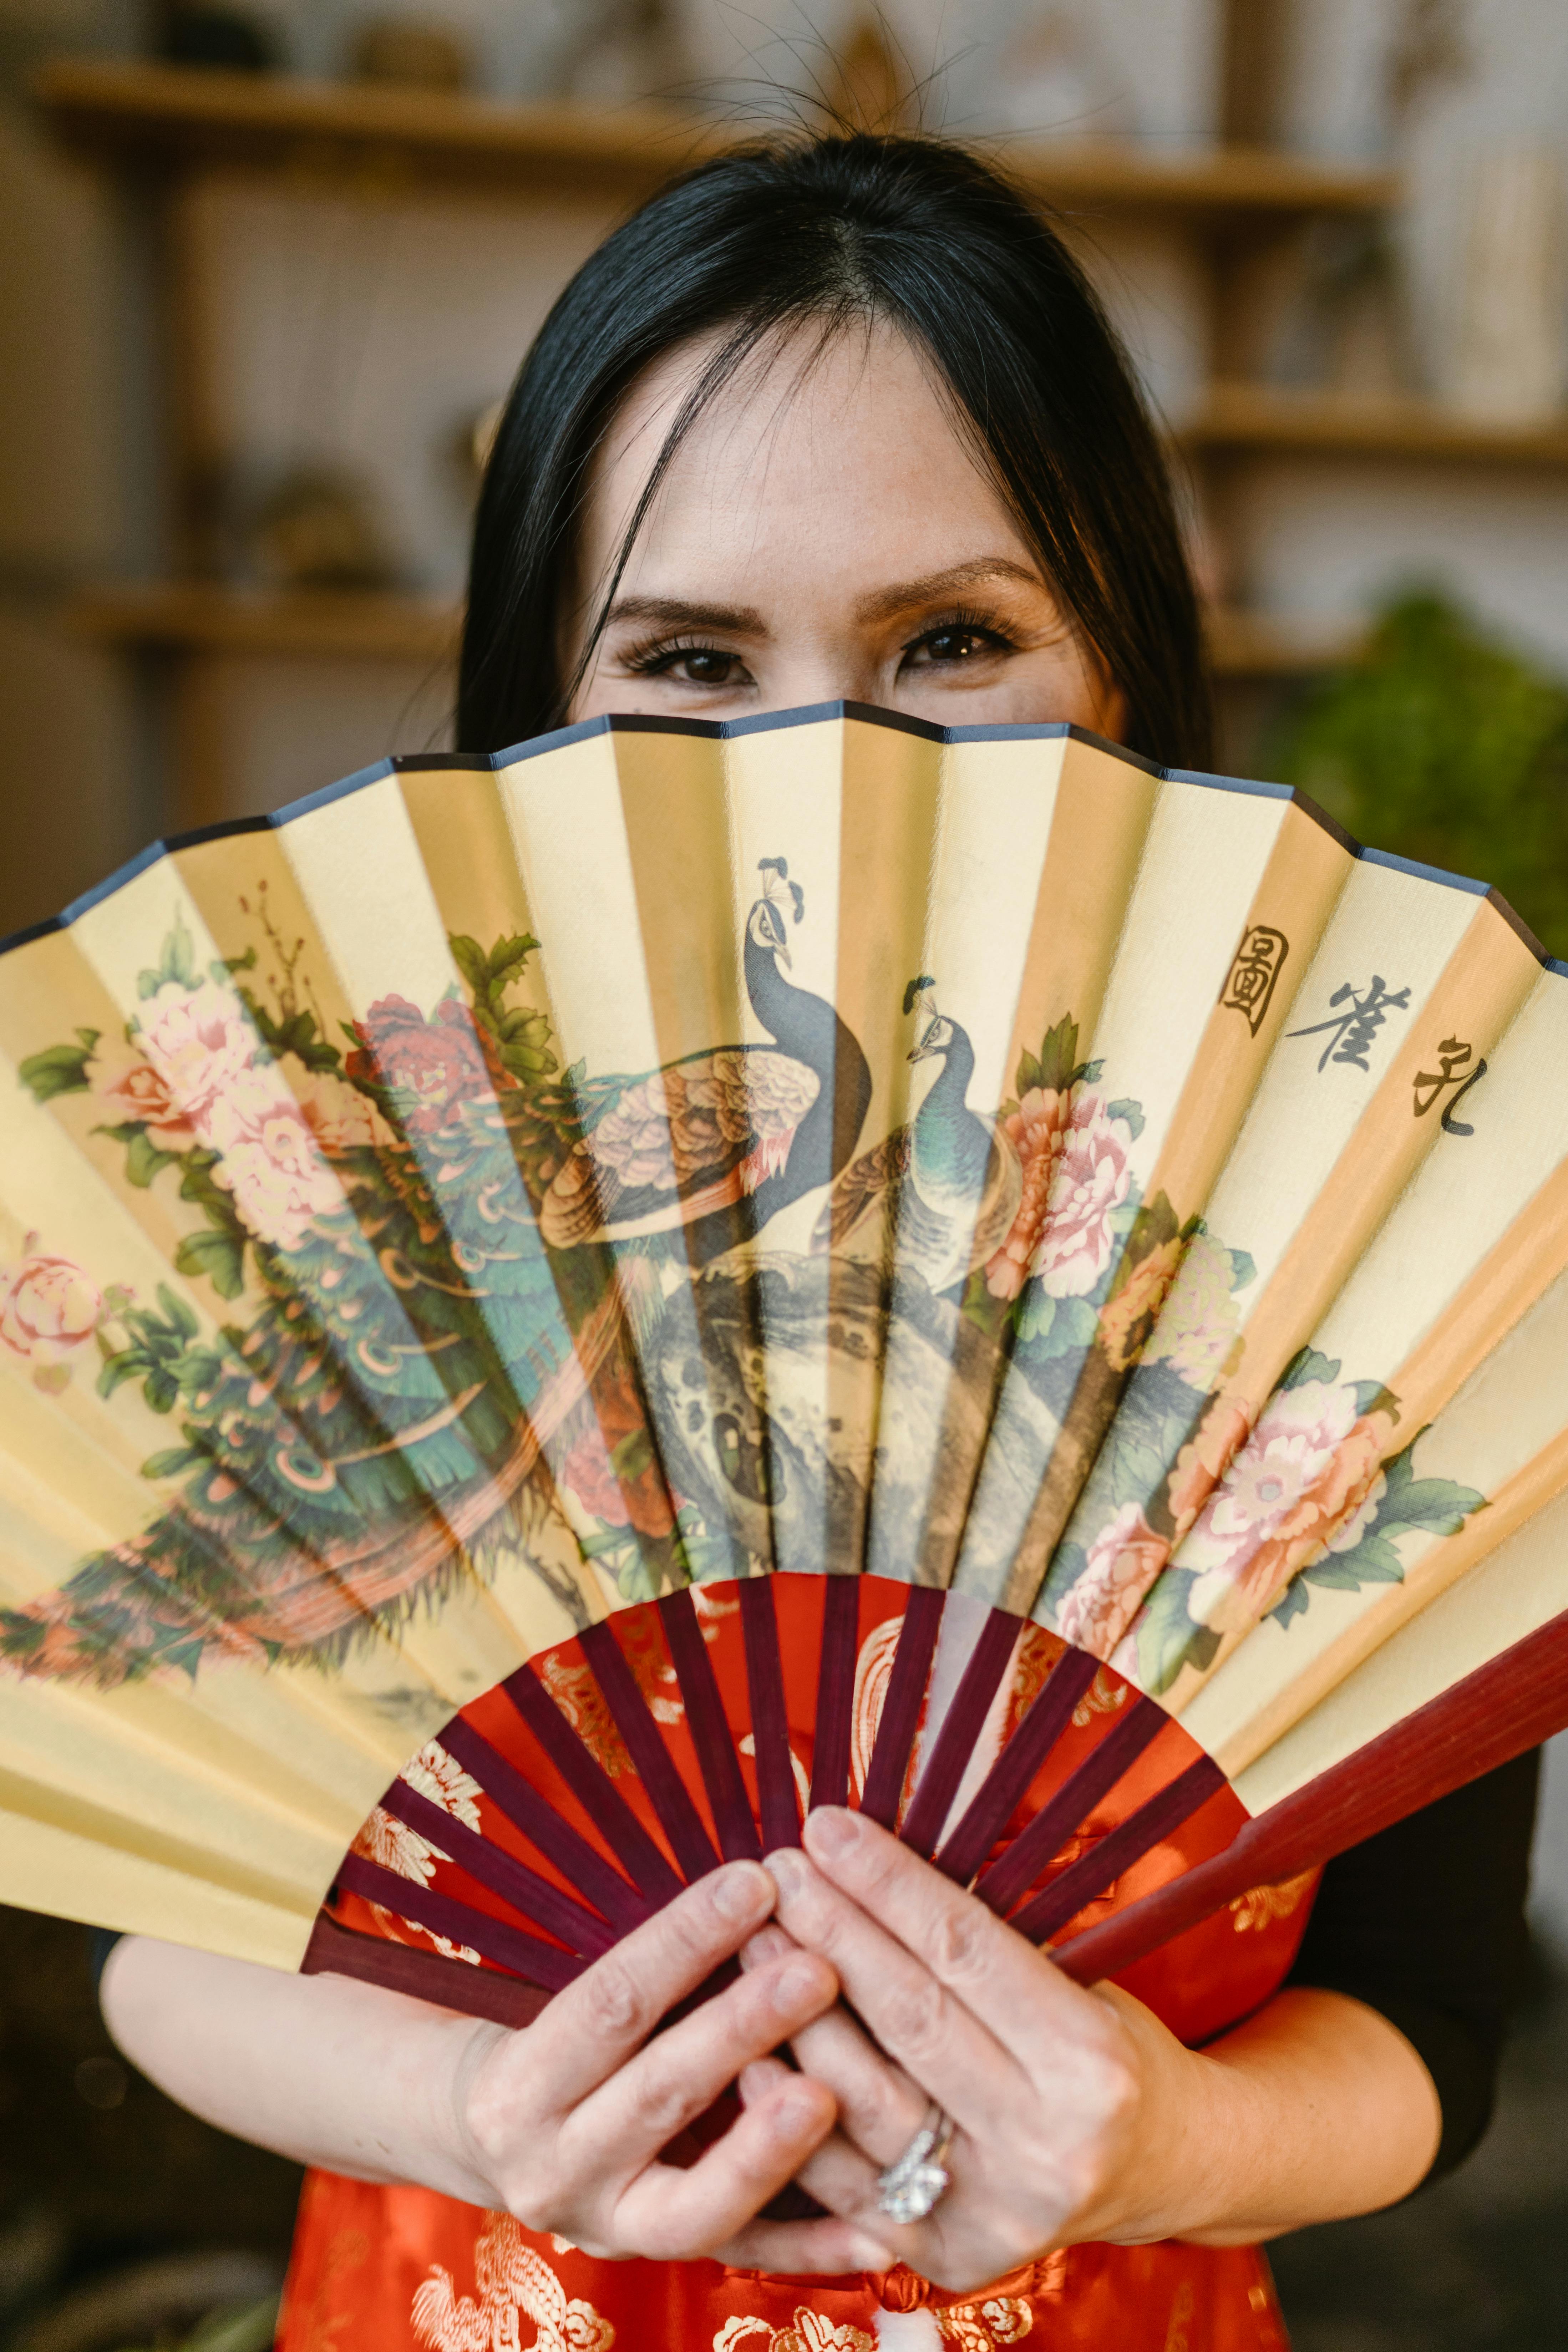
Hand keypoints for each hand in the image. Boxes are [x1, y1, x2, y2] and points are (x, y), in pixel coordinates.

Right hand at [450, 1856, 891, 2269]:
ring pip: (697, 2198)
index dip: (683, 1942)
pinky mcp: (665, 2270)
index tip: (757, 1883)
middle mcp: (554, 2169)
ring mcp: (610, 2230)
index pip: (609, 2003)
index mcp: (521, 2088)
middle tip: (818, 1969)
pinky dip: (813, 2252)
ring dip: (771, 2144)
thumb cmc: (560, 2042)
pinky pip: (750, 2262)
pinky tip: (873, 2231)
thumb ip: (651, 1964)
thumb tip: (759, 1882)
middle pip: (657, 2093)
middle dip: (741, 2028)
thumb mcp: (570, 2001)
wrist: (507, 2148)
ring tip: (832, 2092)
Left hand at [737, 1809, 1226, 2289]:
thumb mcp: (1078, 1979)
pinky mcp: (947, 2256)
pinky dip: (790, 2109)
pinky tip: (754, 2048)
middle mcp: (1046, 2145)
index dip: (887, 1881)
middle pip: (907, 2015)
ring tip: (752, 1939)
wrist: (1162, 2170)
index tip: (827, 1827)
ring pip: (862, 2098)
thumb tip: (875, 1854)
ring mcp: (993, 2211)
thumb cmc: (1109, 2052)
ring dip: (792, 2011)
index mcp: (1089, 2062)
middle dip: (830, 1928)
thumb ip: (987, 1937)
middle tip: (776, 1867)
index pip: (963, 1950)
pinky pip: (843, 2179)